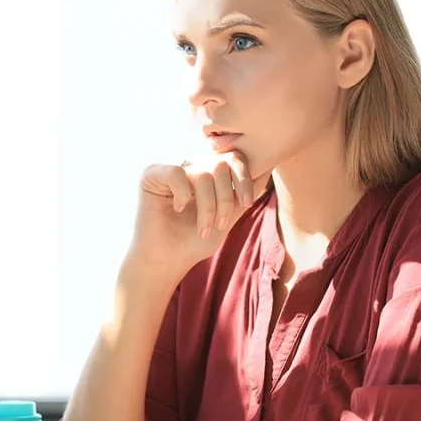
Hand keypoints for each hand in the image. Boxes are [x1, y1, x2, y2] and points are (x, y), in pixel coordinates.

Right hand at [128, 152, 270, 278]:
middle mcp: (190, 167)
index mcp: (208, 173)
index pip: (233, 158)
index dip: (244, 177)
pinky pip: (177, 173)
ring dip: (208, 207)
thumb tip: (268, 167)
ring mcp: (171, 170)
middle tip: (221, 224)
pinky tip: (177, 209)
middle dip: (226, 197)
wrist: (167, 262)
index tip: (247, 203)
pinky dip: (183, 194)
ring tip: (202, 229)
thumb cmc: (194, 242)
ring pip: (203, 173)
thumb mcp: (228, 216)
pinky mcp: (151, 175)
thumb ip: (245, 193)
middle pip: (220, 165)